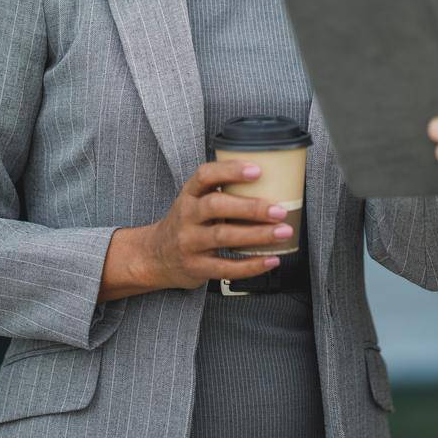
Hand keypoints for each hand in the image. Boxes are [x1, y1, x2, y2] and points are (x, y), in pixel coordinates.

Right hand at [103, 161, 292, 296]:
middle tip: (279, 210)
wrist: (155, 256)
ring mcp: (189, 243)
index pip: (205, 176)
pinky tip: (271, 260)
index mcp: (189, 194)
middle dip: (251, 207)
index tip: (257, 170)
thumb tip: (273, 184)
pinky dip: (251, 265)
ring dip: (257, 235)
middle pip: (216, 206)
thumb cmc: (187, 224)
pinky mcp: (196, 267)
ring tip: (283, 232)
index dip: (230, 170)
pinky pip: (226, 268)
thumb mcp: (195, 202)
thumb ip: (223, 193)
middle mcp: (186, 216)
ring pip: (223, 236)